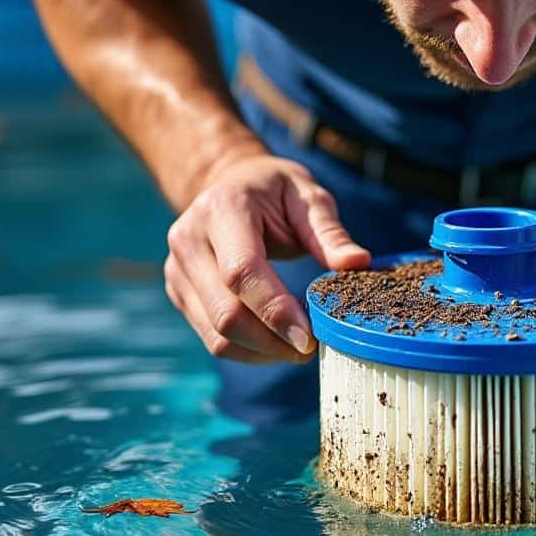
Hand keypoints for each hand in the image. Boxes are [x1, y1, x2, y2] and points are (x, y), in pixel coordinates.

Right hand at [164, 154, 369, 362]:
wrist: (229, 184)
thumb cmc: (274, 191)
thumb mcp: (308, 196)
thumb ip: (329, 232)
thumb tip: (358, 263)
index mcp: (222, 209)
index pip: (242, 272)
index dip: (275, 311)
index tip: (309, 338)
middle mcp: (189, 240)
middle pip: (226, 313)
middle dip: (273, 340)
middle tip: (313, 346)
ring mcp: (178, 270)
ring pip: (216, 336)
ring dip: (262, 352)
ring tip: (298, 346)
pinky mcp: (179, 293)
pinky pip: (212, 339)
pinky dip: (248, 351)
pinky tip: (276, 342)